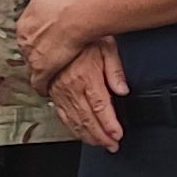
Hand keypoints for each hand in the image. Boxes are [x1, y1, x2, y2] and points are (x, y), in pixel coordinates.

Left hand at [17, 0, 107, 83]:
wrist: (73, 15)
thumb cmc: (65, 3)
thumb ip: (39, 6)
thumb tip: (39, 7)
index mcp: (24, 24)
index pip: (26, 38)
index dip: (36, 42)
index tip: (43, 45)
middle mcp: (23, 40)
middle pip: (28, 52)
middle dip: (37, 56)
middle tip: (49, 59)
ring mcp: (31, 55)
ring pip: (32, 67)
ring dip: (40, 71)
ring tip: (49, 76)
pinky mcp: (41, 69)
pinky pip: (38, 83)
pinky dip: (42, 87)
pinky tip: (47, 90)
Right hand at [45, 36, 126, 151]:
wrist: (56, 31)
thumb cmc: (82, 37)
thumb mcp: (106, 46)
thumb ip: (115, 69)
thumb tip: (123, 89)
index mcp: (86, 76)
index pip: (100, 107)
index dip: (109, 125)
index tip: (117, 135)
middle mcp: (71, 87)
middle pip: (87, 119)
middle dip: (101, 136)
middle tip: (112, 146)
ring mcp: (61, 92)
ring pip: (74, 121)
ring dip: (88, 136)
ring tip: (100, 144)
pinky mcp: (54, 93)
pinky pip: (62, 116)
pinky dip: (73, 128)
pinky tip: (81, 133)